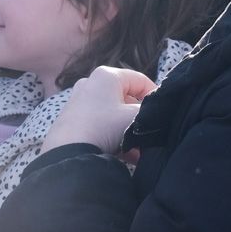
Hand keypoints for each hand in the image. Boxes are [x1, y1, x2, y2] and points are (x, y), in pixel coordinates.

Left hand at [39, 66, 156, 154]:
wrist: (68, 152)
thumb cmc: (104, 127)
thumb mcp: (134, 118)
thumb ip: (150, 112)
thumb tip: (156, 114)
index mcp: (106, 75)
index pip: (140, 80)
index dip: (154, 96)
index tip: (162, 113)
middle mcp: (90, 83)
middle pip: (125, 98)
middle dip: (139, 118)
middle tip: (150, 134)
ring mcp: (78, 102)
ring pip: (113, 115)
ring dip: (128, 132)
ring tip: (139, 151)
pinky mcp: (71, 120)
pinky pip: (100, 125)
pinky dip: (113, 137)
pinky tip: (125, 156)